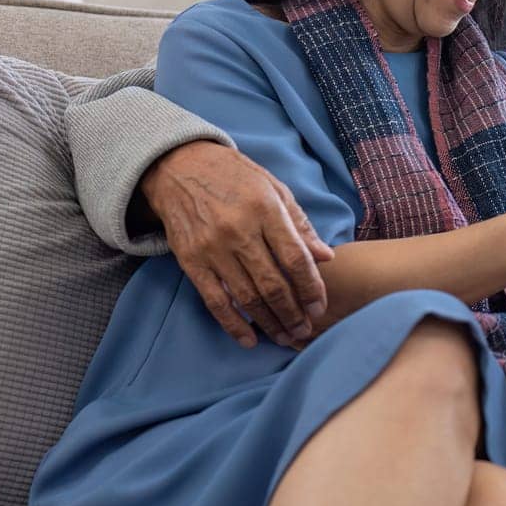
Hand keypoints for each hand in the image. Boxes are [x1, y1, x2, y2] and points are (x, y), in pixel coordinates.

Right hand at [139, 140, 332, 348]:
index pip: (295, 258)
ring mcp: (212, 248)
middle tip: (305, 331)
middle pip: (273, 283)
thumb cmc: (235, 176)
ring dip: (269, 322)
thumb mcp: (274, 189)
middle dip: (293, 313)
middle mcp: (239, 231)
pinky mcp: (190, 260)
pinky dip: (232, 323)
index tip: (320, 306)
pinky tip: (248, 339)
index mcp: (265, 210)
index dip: (311, 287)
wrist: (179, 166)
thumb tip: (326, 257)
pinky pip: (215, 300)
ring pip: (246, 296)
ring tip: (285, 337)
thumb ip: (300, 224)